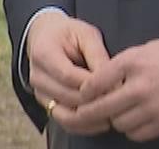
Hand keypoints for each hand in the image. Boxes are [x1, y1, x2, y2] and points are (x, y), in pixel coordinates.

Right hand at [24, 11, 113, 135]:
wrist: (45, 36)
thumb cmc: (68, 33)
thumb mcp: (85, 34)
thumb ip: (98, 56)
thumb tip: (114, 82)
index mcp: (43, 53)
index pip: (69, 76)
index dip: (94, 85)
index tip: (117, 86)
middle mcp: (37, 76)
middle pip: (69, 98)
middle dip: (96, 101)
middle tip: (120, 100)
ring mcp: (39, 93)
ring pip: (67, 115)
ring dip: (92, 116)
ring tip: (113, 111)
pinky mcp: (46, 104)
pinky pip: (65, 122)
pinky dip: (85, 125)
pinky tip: (102, 121)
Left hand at [74, 31, 158, 141]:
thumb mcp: (149, 47)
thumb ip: (127, 63)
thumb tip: (108, 78)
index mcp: (133, 62)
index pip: (96, 82)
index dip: (85, 91)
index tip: (82, 95)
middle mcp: (140, 86)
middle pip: (102, 108)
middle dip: (89, 112)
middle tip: (84, 114)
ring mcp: (154, 107)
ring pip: (119, 124)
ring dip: (114, 120)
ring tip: (116, 114)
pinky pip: (139, 134)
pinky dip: (132, 130)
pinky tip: (134, 121)